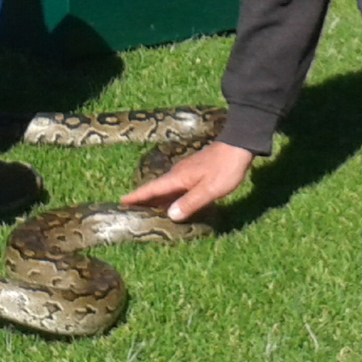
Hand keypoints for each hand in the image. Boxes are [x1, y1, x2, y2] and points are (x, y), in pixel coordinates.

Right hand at [122, 141, 252, 221]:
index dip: (137, 196)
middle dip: (144, 200)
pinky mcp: (197, 173)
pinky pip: (178, 187)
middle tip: (132, 211)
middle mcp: (179, 174)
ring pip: (168, 188)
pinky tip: (176, 203)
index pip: (152, 188)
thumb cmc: (225, 168)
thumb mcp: (209, 189)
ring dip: (158, 199)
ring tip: (150, 211)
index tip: (122, 201)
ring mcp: (188, 172)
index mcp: (178, 178)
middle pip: (157, 189)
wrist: (239, 147)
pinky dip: (172, 196)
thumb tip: (170, 215)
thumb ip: (190, 203)